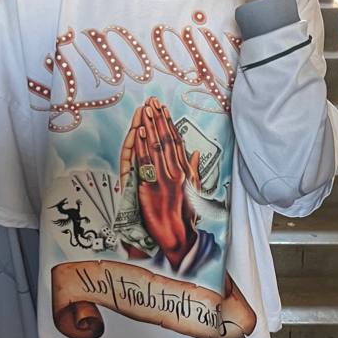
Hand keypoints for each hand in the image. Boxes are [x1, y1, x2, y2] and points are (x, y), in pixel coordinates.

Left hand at [130, 97, 201, 271]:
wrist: (178, 236)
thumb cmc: (186, 215)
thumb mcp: (193, 189)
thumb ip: (194, 169)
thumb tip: (197, 152)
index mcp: (186, 171)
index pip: (176, 141)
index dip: (169, 124)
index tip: (164, 109)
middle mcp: (176, 172)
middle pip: (165, 140)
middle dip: (158, 119)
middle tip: (152, 102)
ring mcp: (163, 179)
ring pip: (156, 148)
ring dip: (149, 127)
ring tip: (144, 110)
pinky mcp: (151, 188)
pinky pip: (146, 163)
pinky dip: (142, 147)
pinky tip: (139, 133)